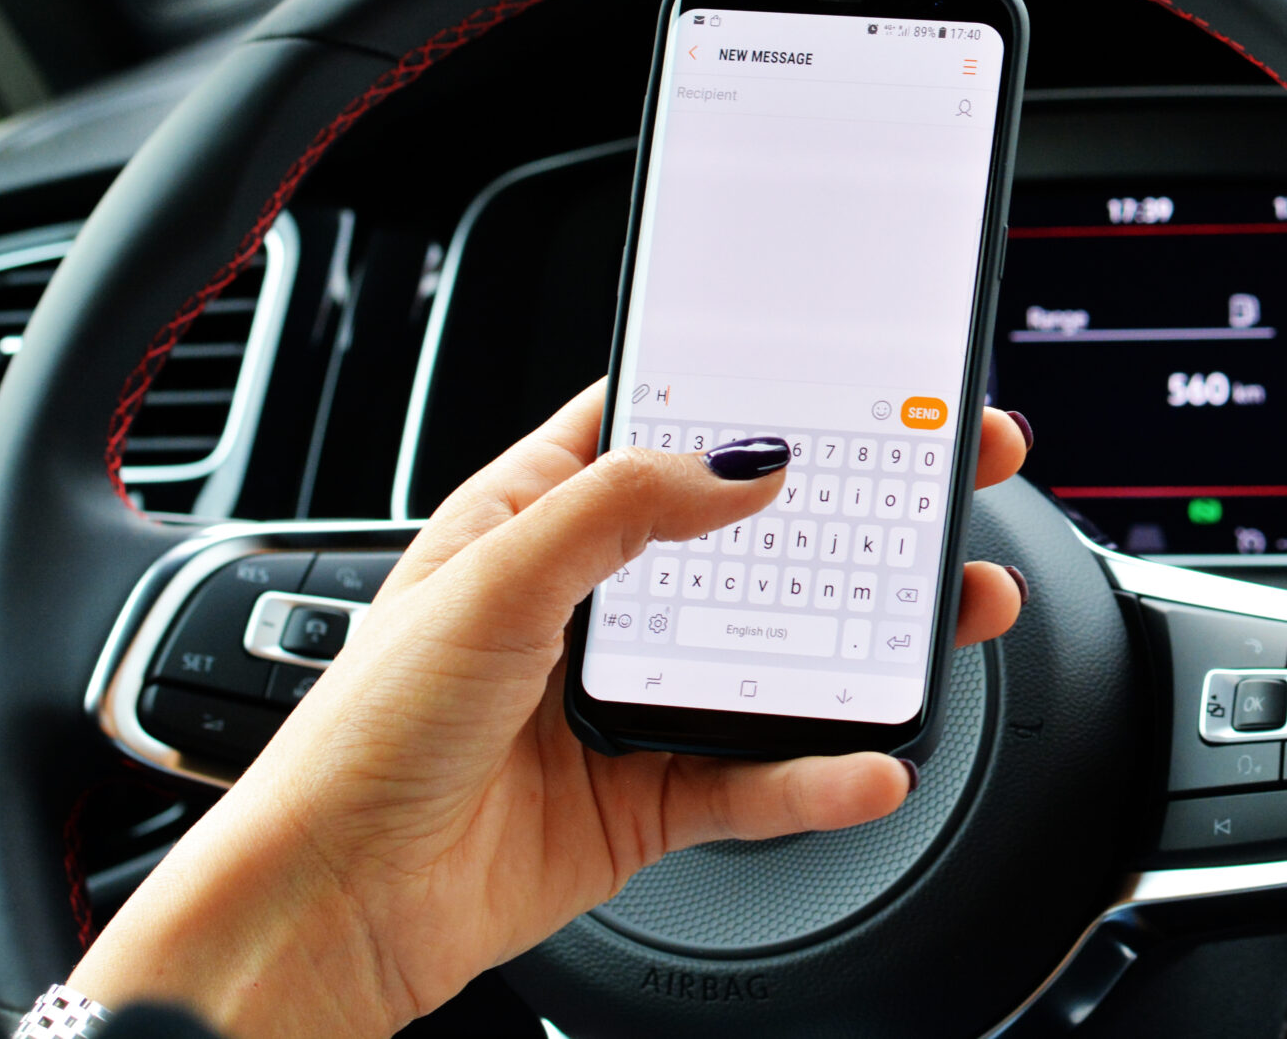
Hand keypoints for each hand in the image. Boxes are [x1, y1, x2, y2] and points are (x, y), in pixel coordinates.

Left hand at [69, 383, 1032, 1038]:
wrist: (331, 908)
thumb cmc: (360, 738)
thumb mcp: (488, 581)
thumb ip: (619, 508)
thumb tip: (741, 461)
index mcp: (539, 518)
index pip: (671, 428)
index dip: (766, 398)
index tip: (858, 378)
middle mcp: (593, 603)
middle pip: (758, 539)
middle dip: (862, 510)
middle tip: (955, 476)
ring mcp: (628, 703)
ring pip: (783, 655)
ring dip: (871, 639)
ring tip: (954, 612)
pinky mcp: (648, 800)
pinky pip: (760, 780)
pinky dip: (823, 776)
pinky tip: (870, 764)